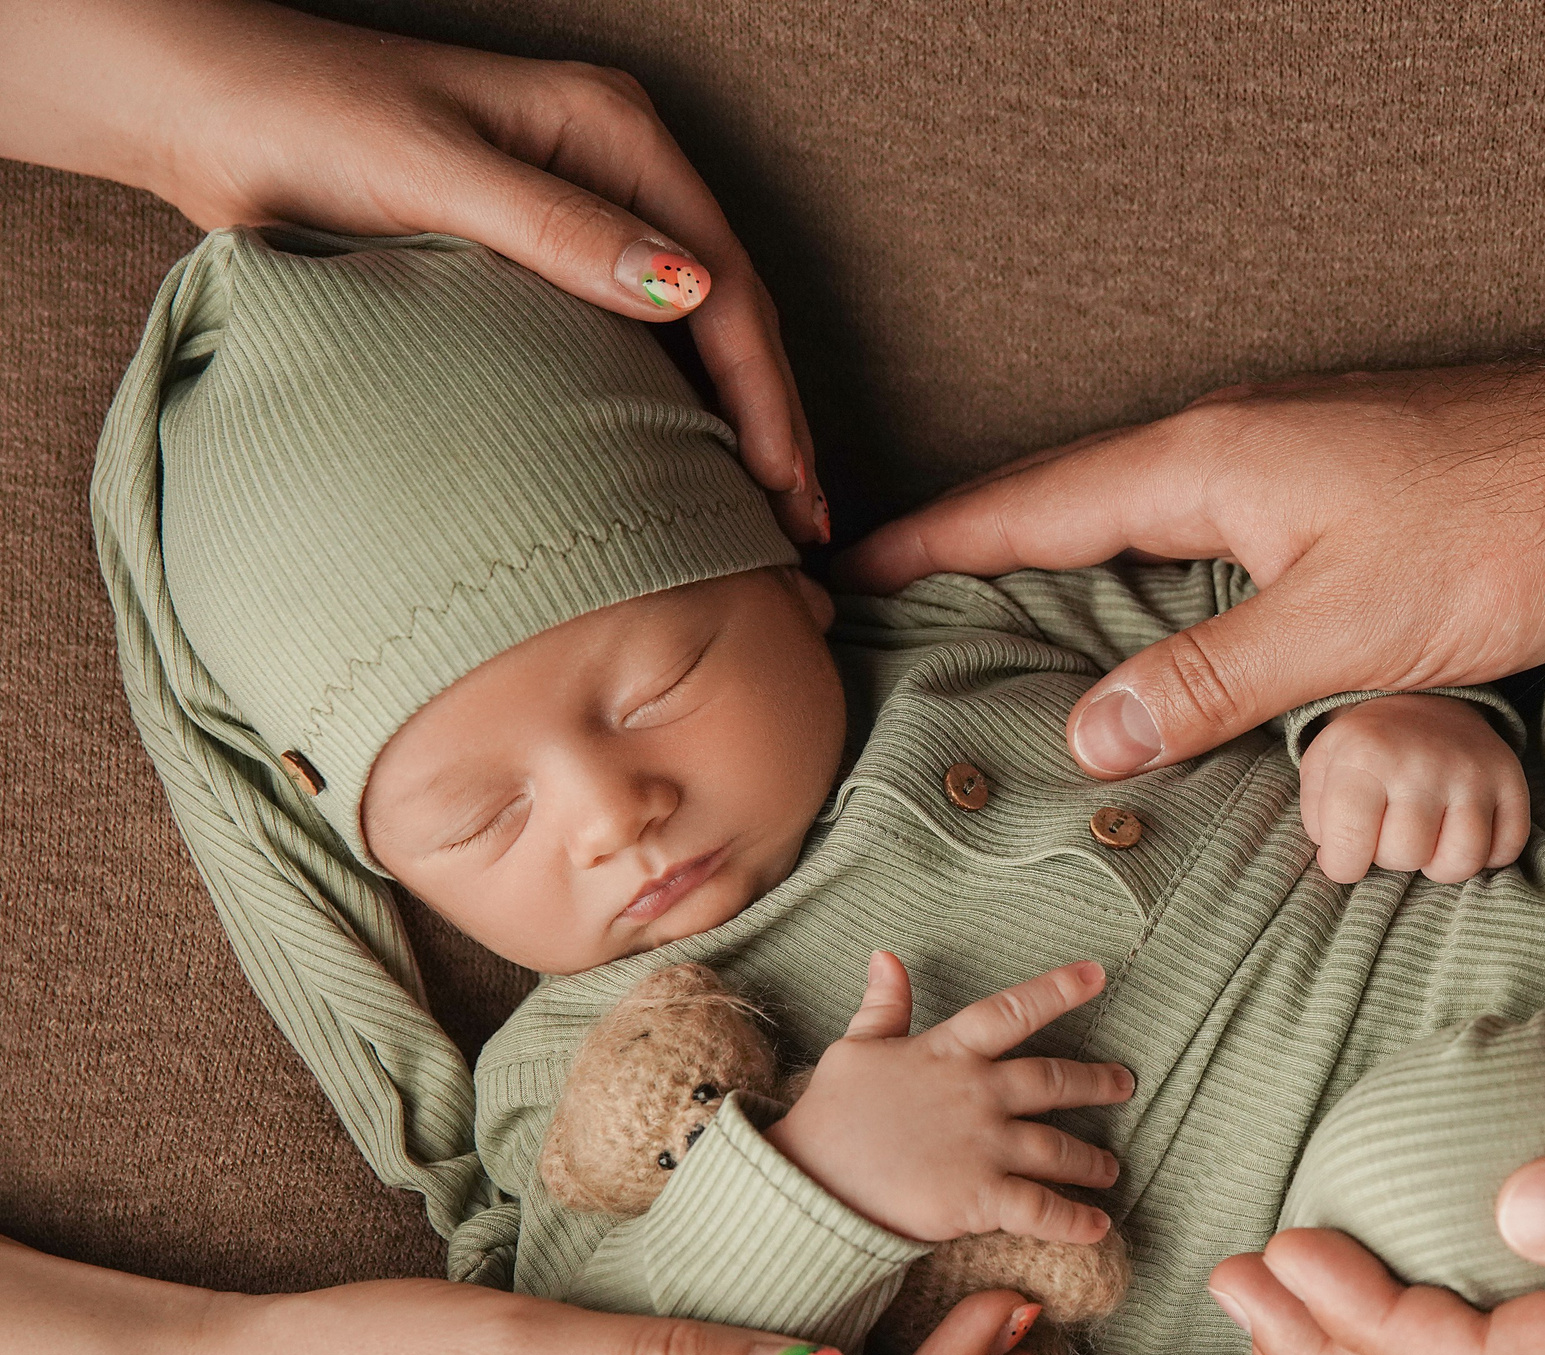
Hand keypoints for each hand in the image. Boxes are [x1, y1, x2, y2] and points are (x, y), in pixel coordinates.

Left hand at [4, 0, 821, 541]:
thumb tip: (690, 290)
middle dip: (768, 418)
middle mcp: (616, 168)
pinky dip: (668, 404)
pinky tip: (683, 468)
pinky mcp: (542, 253)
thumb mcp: (441, 174)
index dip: (762, 388)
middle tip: (799, 521)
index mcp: (614, 132)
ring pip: (687, 330)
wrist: (211, 109)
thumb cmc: (312, 122)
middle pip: (725, 310)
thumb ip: (562, 230)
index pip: (724, 280)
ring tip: (762, 515)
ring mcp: (584, 210)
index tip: (781, 479)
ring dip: (729, 421)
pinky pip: (631, 337)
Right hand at [766, 953, 1132, 1242]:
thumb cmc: (831, 1113)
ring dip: (1090, 1161)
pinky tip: (1098, 1226)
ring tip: (1109, 1169)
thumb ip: (883, 1006)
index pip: (1012, 1010)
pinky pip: (1042, 1209)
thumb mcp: (855, 1048)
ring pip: (1057, 1149)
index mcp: (949, 1052)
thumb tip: (885, 957)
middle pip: (1052, 1083)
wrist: (810, 1180)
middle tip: (1124, 1085)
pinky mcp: (980, 1197)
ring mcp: (984, 1146)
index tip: (1096, 975)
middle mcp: (978, 1094)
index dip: (1057, 989)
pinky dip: (1075, 1220)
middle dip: (1095, 1083)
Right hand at [845, 362, 1544, 777]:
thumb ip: (1212, 679)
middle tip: (890, 621)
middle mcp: (1226, 447)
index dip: (932, 546)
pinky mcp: (1327, 492)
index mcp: (1205, 463)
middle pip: (1064, 511)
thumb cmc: (1505, 529)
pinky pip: (1198, 542)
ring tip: (984, 637)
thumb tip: (1089, 734)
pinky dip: (1143, 588)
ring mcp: (1278, 463)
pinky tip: (1145, 636)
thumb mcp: (1345, 625)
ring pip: (1134, 528)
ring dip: (1057, 577)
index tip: (842, 575)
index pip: (1028, 509)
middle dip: (972, 563)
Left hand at [1299, 694, 1530, 883]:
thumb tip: (1339, 861)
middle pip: (1406, 855)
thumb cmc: (1366, 748)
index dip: (1343, 865)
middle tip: (1389, 831)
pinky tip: (1461, 832)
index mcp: (1366, 755)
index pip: (1349, 846)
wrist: (1422, 700)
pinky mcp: (1510, 780)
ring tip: (1427, 840)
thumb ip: (1317, 818)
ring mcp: (1472, 771)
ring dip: (1439, 863)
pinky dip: (1486, 855)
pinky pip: (1507, 849)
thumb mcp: (1322, 767)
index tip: (1345, 855)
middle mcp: (1422, 762)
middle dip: (1391, 857)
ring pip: (1461, 860)